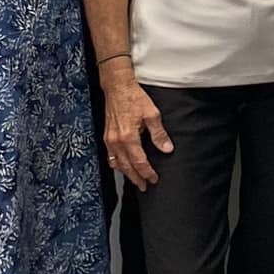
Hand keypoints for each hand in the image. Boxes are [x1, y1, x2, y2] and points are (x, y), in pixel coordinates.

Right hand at [101, 71, 172, 189]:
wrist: (117, 87)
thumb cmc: (134, 98)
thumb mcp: (152, 114)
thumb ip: (159, 134)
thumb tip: (167, 149)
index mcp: (128, 137)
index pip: (139, 162)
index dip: (147, 173)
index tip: (154, 179)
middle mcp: (116, 141)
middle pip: (126, 167)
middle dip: (136, 178)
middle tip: (144, 186)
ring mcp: (109, 140)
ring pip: (116, 163)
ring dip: (126, 173)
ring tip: (135, 179)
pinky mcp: (106, 136)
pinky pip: (110, 156)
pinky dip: (117, 164)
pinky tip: (122, 166)